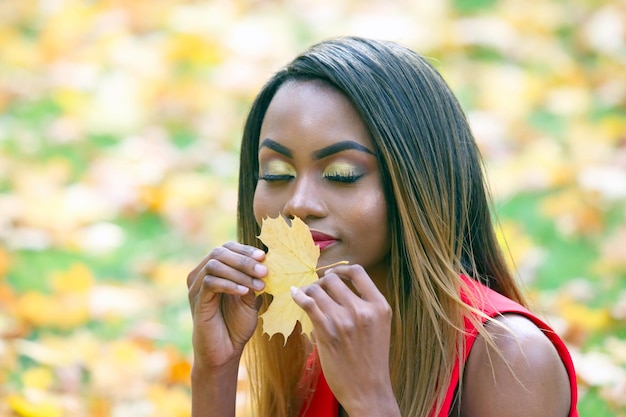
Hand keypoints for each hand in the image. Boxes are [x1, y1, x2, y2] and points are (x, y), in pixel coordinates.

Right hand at [187, 241, 266, 369]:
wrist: (225, 353)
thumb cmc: (236, 325)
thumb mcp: (249, 298)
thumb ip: (252, 279)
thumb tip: (264, 261)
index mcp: (213, 271)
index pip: (226, 248)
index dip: (245, 249)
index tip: (263, 257)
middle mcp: (200, 275)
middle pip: (220, 252)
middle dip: (244, 260)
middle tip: (264, 271)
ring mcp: (196, 287)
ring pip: (215, 265)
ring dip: (240, 272)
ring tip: (259, 285)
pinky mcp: (196, 301)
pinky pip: (210, 282)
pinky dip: (230, 284)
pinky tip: (245, 292)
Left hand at [291, 264, 399, 415]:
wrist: (368, 390)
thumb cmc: (371, 359)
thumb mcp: (379, 326)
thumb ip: (365, 305)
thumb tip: (338, 286)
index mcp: (379, 306)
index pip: (358, 272)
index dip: (342, 269)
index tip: (333, 274)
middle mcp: (363, 310)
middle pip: (333, 279)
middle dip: (322, 282)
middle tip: (317, 291)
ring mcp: (344, 321)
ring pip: (318, 290)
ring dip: (309, 291)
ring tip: (307, 297)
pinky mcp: (327, 332)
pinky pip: (308, 303)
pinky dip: (299, 295)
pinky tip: (294, 294)